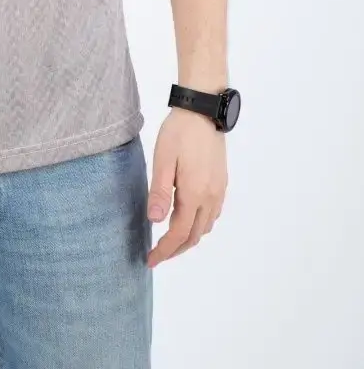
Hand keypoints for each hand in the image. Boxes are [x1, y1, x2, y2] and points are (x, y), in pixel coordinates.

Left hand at [146, 106, 227, 268]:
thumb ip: (160, 191)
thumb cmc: (179, 132)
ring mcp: (219, 190)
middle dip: (175, 250)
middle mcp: (211, 197)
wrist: (204, 110)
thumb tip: (154, 221)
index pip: (178, 233)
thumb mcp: (163, 159)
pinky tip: (187, 218)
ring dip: (188, 238)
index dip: (164, 251)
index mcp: (194, 194)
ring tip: (169, 240)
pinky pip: (212, 214)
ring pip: (205, 227)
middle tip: (157, 255)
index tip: (149, 260)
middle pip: (194, 236)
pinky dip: (199, 225)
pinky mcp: (222, 182)